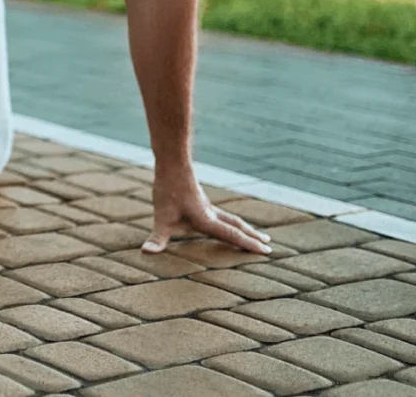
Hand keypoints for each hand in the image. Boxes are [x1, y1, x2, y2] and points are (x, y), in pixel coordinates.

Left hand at [143, 165, 271, 254]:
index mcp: (207, 220)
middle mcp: (211, 213)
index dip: (249, 244)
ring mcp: (207, 205)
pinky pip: (221, 213)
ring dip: (245, 227)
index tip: (268, 251)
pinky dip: (231, 220)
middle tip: (270, 244)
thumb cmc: (168, 191)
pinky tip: (225, 220)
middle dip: (252, 236)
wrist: (172, 163)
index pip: (233, 235)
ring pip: (231, 218)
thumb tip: (146, 252)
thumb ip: (157, 238)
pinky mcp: (200, 199)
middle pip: (237, 226)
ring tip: (256, 233)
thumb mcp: (161, 217)